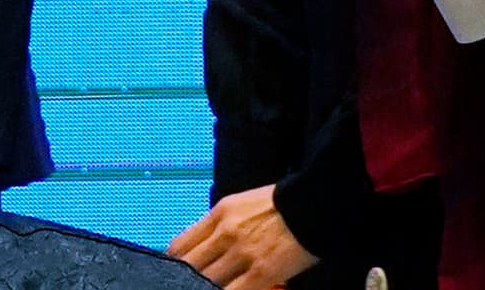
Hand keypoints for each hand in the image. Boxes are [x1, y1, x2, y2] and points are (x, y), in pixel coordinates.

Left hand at [166, 184, 315, 287]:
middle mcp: (225, 233)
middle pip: (190, 266)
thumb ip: (221, 224)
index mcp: (219, 214)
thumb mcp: (242, 205)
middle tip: (184, 285)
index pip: (180, 245)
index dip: (172, 263)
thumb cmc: (281, 205)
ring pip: (208, 281)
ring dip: (204, 288)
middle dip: (184, 279)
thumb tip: (207, 246)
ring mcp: (242, 253)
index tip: (171, 272)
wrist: (313, 204)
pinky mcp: (261, 272)